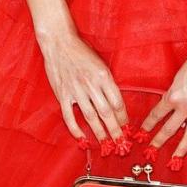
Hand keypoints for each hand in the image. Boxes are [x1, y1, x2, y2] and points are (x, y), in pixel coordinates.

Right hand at [37, 27, 126, 145]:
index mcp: (103, 76)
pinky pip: (69, 116)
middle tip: (121, 144)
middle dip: (115, 130)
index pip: (117, 102)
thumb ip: (107, 82)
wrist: (59, 42)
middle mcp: (90, 84)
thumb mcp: (100, 63)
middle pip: (106, 113)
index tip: (127, 127)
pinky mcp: (62, 94)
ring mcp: (75, 90)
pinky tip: (82, 138)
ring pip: (90, 116)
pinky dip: (76, 129)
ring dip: (99, 132)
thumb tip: (115, 103)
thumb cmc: (81, 51)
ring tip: (106, 144)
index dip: (123, 117)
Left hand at [142, 31, 186, 163]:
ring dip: (180, 150)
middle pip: (169, 129)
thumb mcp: (179, 75)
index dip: (148, 125)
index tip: (143, 131)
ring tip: (175, 159)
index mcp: (174, 94)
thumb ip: (175, 92)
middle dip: (158, 141)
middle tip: (152, 150)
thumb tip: (172, 105)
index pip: (157, 114)